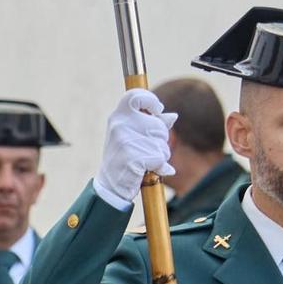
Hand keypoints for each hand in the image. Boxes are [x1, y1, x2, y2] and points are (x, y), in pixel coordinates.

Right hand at [95, 89, 176, 206]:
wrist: (110, 186)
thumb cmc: (124, 159)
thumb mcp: (134, 138)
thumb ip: (152, 125)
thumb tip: (172, 116)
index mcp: (118, 117)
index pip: (135, 96)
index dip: (150, 100)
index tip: (157, 110)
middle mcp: (119, 125)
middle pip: (158, 125)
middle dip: (160, 139)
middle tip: (146, 150)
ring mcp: (125, 141)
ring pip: (161, 143)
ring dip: (160, 155)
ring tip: (144, 162)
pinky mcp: (133, 158)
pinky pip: (160, 158)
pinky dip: (159, 167)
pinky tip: (146, 170)